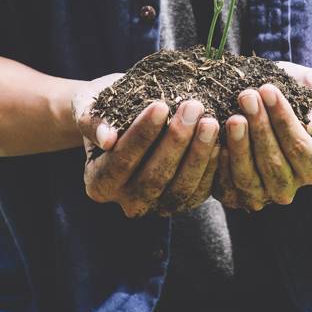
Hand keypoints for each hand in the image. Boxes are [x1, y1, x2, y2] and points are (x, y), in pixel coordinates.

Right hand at [73, 76, 220, 217]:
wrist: (121, 119)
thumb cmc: (104, 108)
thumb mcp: (89, 106)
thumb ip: (92, 121)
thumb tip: (106, 139)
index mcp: (98, 184)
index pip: (121, 161)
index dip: (141, 135)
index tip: (160, 105)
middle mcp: (126, 202)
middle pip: (154, 178)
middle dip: (176, 141)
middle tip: (193, 107)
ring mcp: (156, 206)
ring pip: (181, 187)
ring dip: (199, 154)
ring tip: (211, 120)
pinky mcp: (182, 202)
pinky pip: (200, 191)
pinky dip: (213, 167)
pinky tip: (222, 140)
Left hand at [214, 62, 311, 210]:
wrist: (276, 107)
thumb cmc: (304, 98)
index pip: (298, 147)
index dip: (282, 119)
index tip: (268, 89)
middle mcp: (288, 189)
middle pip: (273, 164)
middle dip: (259, 127)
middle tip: (246, 96)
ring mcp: (260, 195)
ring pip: (248, 176)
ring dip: (238, 145)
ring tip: (233, 115)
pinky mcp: (233, 195)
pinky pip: (224, 185)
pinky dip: (218, 163)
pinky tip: (214, 137)